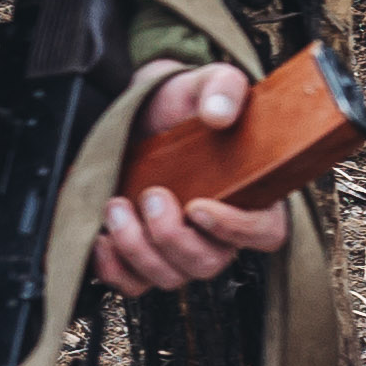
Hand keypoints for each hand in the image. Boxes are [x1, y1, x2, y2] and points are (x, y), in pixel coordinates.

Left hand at [91, 60, 290, 295]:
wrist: (141, 111)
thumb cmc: (183, 103)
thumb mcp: (207, 82)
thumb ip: (223, 88)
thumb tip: (219, 113)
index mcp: (251, 195)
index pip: (264, 233)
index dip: (236, 230)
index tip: (200, 206)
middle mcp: (218, 231)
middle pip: (209, 263)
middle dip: (172, 236)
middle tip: (151, 195)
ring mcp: (180, 246)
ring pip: (170, 277)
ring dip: (137, 247)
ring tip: (116, 205)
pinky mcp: (144, 254)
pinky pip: (134, 283)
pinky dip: (114, 269)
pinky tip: (101, 238)